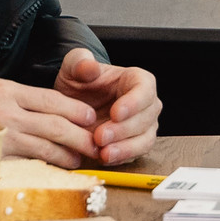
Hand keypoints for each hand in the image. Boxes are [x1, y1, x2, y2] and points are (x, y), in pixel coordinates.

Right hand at [0, 75, 107, 166]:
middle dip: (79, 136)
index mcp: (7, 90)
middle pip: (55, 124)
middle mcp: (7, 111)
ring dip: (65, 155)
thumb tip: (41, 109)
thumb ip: (14, 97)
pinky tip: (51, 170)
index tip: (89, 118)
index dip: (75, 110)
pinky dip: (40, 167)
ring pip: (44, 147)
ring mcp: (0, 135)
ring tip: (77, 160)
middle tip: (94, 144)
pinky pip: (23, 162)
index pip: (52, 99)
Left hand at [53, 48, 161, 165]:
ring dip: (125, 148)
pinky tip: (104, 159)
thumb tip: (88, 66)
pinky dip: (121, 158)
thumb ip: (79, 61)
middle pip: (146, 118)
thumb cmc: (79, 83)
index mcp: (137, 80)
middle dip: (123, 130)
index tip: (116, 112)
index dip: (133, 103)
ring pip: (145, 139)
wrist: (74, 105)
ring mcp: (143, 126)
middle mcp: (146, 104)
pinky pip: (135, 154)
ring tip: (103, 153)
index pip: (144, 90)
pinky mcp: (135, 144)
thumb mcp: (73, 68)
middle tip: (100, 136)